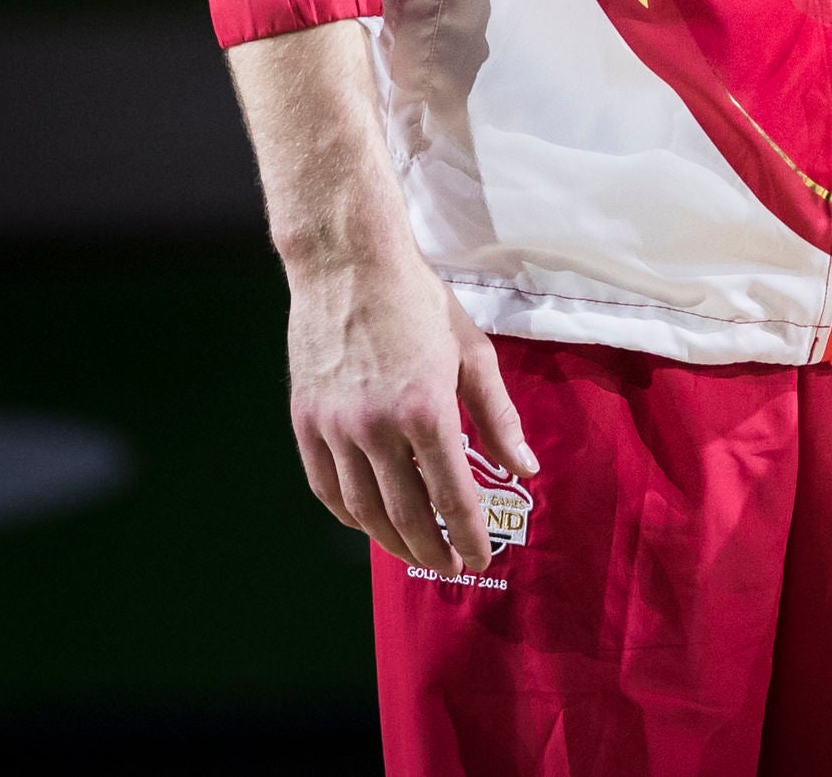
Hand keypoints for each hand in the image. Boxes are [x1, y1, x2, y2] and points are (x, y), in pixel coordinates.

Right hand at [283, 238, 535, 576]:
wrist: (349, 265)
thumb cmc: (420, 303)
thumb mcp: (474, 353)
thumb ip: (499, 417)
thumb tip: (525, 471)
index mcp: (426, 411)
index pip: (452, 496)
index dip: (468, 535)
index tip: (483, 559)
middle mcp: (376, 429)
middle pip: (405, 515)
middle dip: (433, 550)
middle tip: (453, 566)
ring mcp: (335, 428)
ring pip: (362, 510)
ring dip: (392, 542)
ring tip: (418, 553)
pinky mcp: (306, 422)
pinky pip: (326, 488)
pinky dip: (350, 515)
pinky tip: (371, 523)